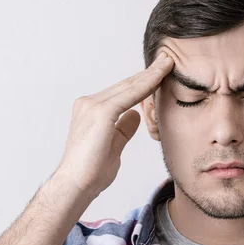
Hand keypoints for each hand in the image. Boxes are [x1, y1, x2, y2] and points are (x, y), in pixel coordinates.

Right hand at [55, 51, 173, 196]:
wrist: (76, 185)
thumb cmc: (92, 171)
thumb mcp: (115, 145)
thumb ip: (124, 128)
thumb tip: (135, 114)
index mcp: (91, 110)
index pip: (123, 92)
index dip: (142, 82)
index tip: (159, 72)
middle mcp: (89, 103)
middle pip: (126, 85)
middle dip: (149, 72)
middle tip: (167, 59)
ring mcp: (92, 106)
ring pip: (129, 86)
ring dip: (151, 74)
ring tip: (167, 63)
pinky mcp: (100, 112)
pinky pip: (130, 95)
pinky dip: (146, 85)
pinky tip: (160, 77)